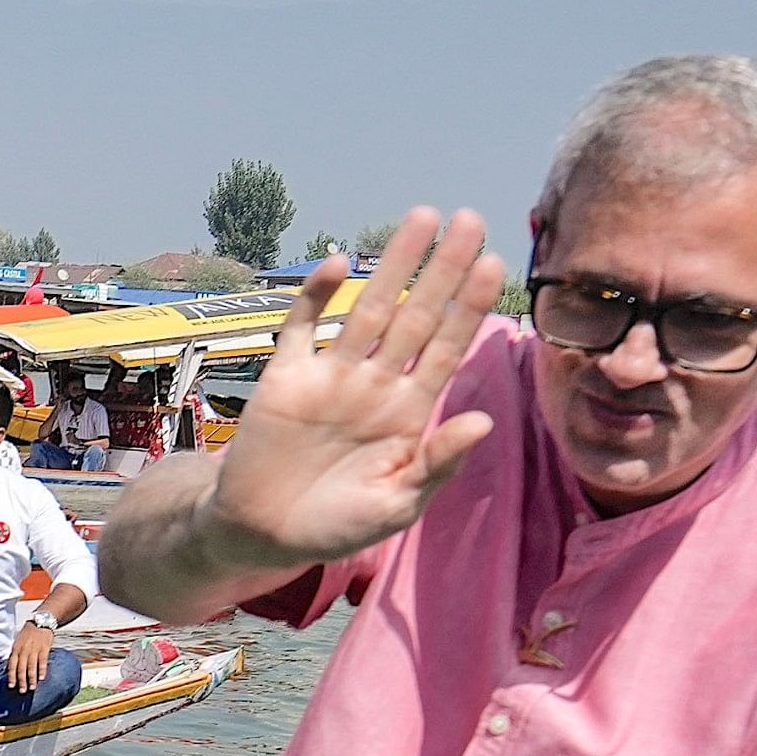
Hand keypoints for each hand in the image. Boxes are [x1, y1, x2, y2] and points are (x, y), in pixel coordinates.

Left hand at [5, 618, 55, 691]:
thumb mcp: (18, 642)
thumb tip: (10, 668)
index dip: (11, 676)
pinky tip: (41, 678)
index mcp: (16, 649)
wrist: (41, 621)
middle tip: (22, 691)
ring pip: (31, 666)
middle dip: (21, 681)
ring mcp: (34, 649)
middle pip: (21, 668)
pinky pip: (42, 661)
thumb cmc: (28, 633)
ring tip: (32, 688)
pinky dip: (42, 670)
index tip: (11, 686)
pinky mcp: (44, 648)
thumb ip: (15, 654)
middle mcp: (24, 650)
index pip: (12, 665)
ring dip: (31, 678)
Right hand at [202, 208, 508, 571]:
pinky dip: (317, 295)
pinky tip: (340, 263)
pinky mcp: (284, 378)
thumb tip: (483, 422)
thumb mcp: (397, 506)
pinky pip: (302, 327)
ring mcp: (330, 376)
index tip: (493, 265)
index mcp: (409, 413)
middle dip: (442, 270)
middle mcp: (375, 384)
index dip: (468, 309)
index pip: (447, 349)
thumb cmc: (337, 526)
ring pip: (368, 309)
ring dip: (393, 266)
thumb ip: (438, 464)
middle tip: (470, 219)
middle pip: (416, 316)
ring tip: (421, 219)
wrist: (263, 536)